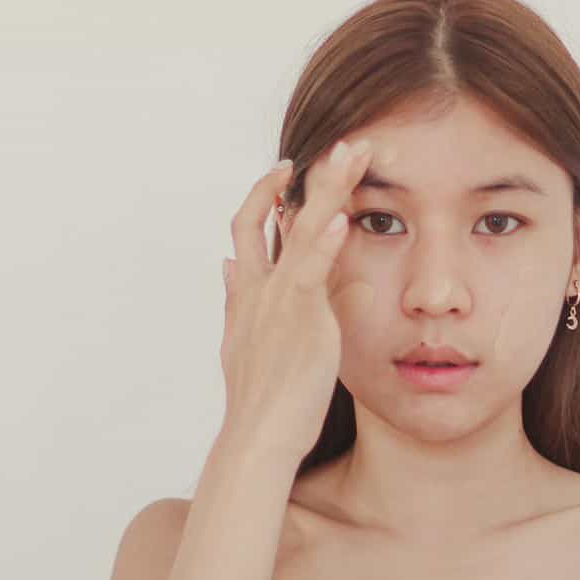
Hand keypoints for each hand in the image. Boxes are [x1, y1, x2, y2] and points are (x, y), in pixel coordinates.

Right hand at [218, 137, 375, 461]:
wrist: (257, 436)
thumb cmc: (259, 398)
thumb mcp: (241, 341)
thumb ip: (237, 299)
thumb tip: (227, 265)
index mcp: (246, 293)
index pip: (251, 227)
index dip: (265, 194)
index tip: (286, 169)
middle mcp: (256, 289)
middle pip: (271, 215)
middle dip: (306, 177)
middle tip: (339, 142)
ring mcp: (275, 301)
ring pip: (297, 230)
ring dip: (327, 189)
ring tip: (351, 155)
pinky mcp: (297, 320)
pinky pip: (309, 271)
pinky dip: (322, 241)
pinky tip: (340, 217)